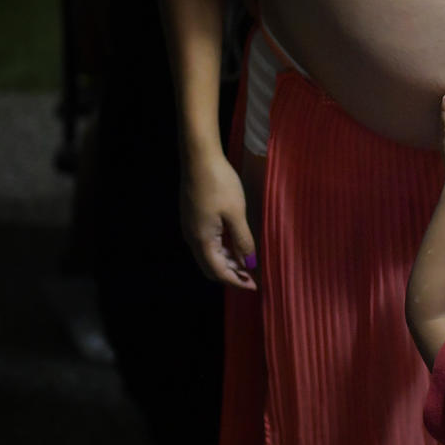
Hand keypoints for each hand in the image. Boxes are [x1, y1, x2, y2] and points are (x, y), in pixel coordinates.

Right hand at [180, 152, 257, 289]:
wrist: (198, 158)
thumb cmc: (219, 184)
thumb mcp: (237, 213)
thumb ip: (243, 240)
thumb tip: (250, 264)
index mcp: (203, 240)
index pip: (219, 272)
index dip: (237, 282)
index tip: (254, 286)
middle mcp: (192, 237)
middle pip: (211, 267)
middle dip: (231, 275)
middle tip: (252, 278)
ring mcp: (190, 227)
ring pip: (209, 255)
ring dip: (227, 262)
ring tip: (247, 263)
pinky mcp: (193, 217)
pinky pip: (207, 242)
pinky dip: (221, 249)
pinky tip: (235, 245)